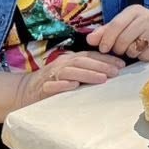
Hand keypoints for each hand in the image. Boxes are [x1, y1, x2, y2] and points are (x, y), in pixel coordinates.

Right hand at [7, 50, 127, 111]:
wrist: (26, 91)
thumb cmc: (55, 84)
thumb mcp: (72, 74)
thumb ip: (88, 72)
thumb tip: (113, 72)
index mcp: (71, 60)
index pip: (90, 56)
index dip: (106, 59)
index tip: (122, 64)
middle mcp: (62, 64)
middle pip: (83, 62)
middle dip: (101, 66)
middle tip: (116, 72)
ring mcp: (52, 76)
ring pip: (70, 71)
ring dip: (87, 74)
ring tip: (102, 79)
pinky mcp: (42, 88)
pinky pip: (52, 85)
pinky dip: (62, 85)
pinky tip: (73, 86)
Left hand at [85, 5, 148, 61]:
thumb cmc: (137, 30)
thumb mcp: (121, 27)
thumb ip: (104, 32)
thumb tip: (90, 39)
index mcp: (134, 10)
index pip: (116, 25)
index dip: (106, 39)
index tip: (102, 49)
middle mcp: (148, 17)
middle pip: (123, 39)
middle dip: (118, 49)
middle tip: (121, 50)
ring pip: (133, 49)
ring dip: (130, 53)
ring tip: (134, 49)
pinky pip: (145, 55)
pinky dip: (142, 57)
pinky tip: (144, 52)